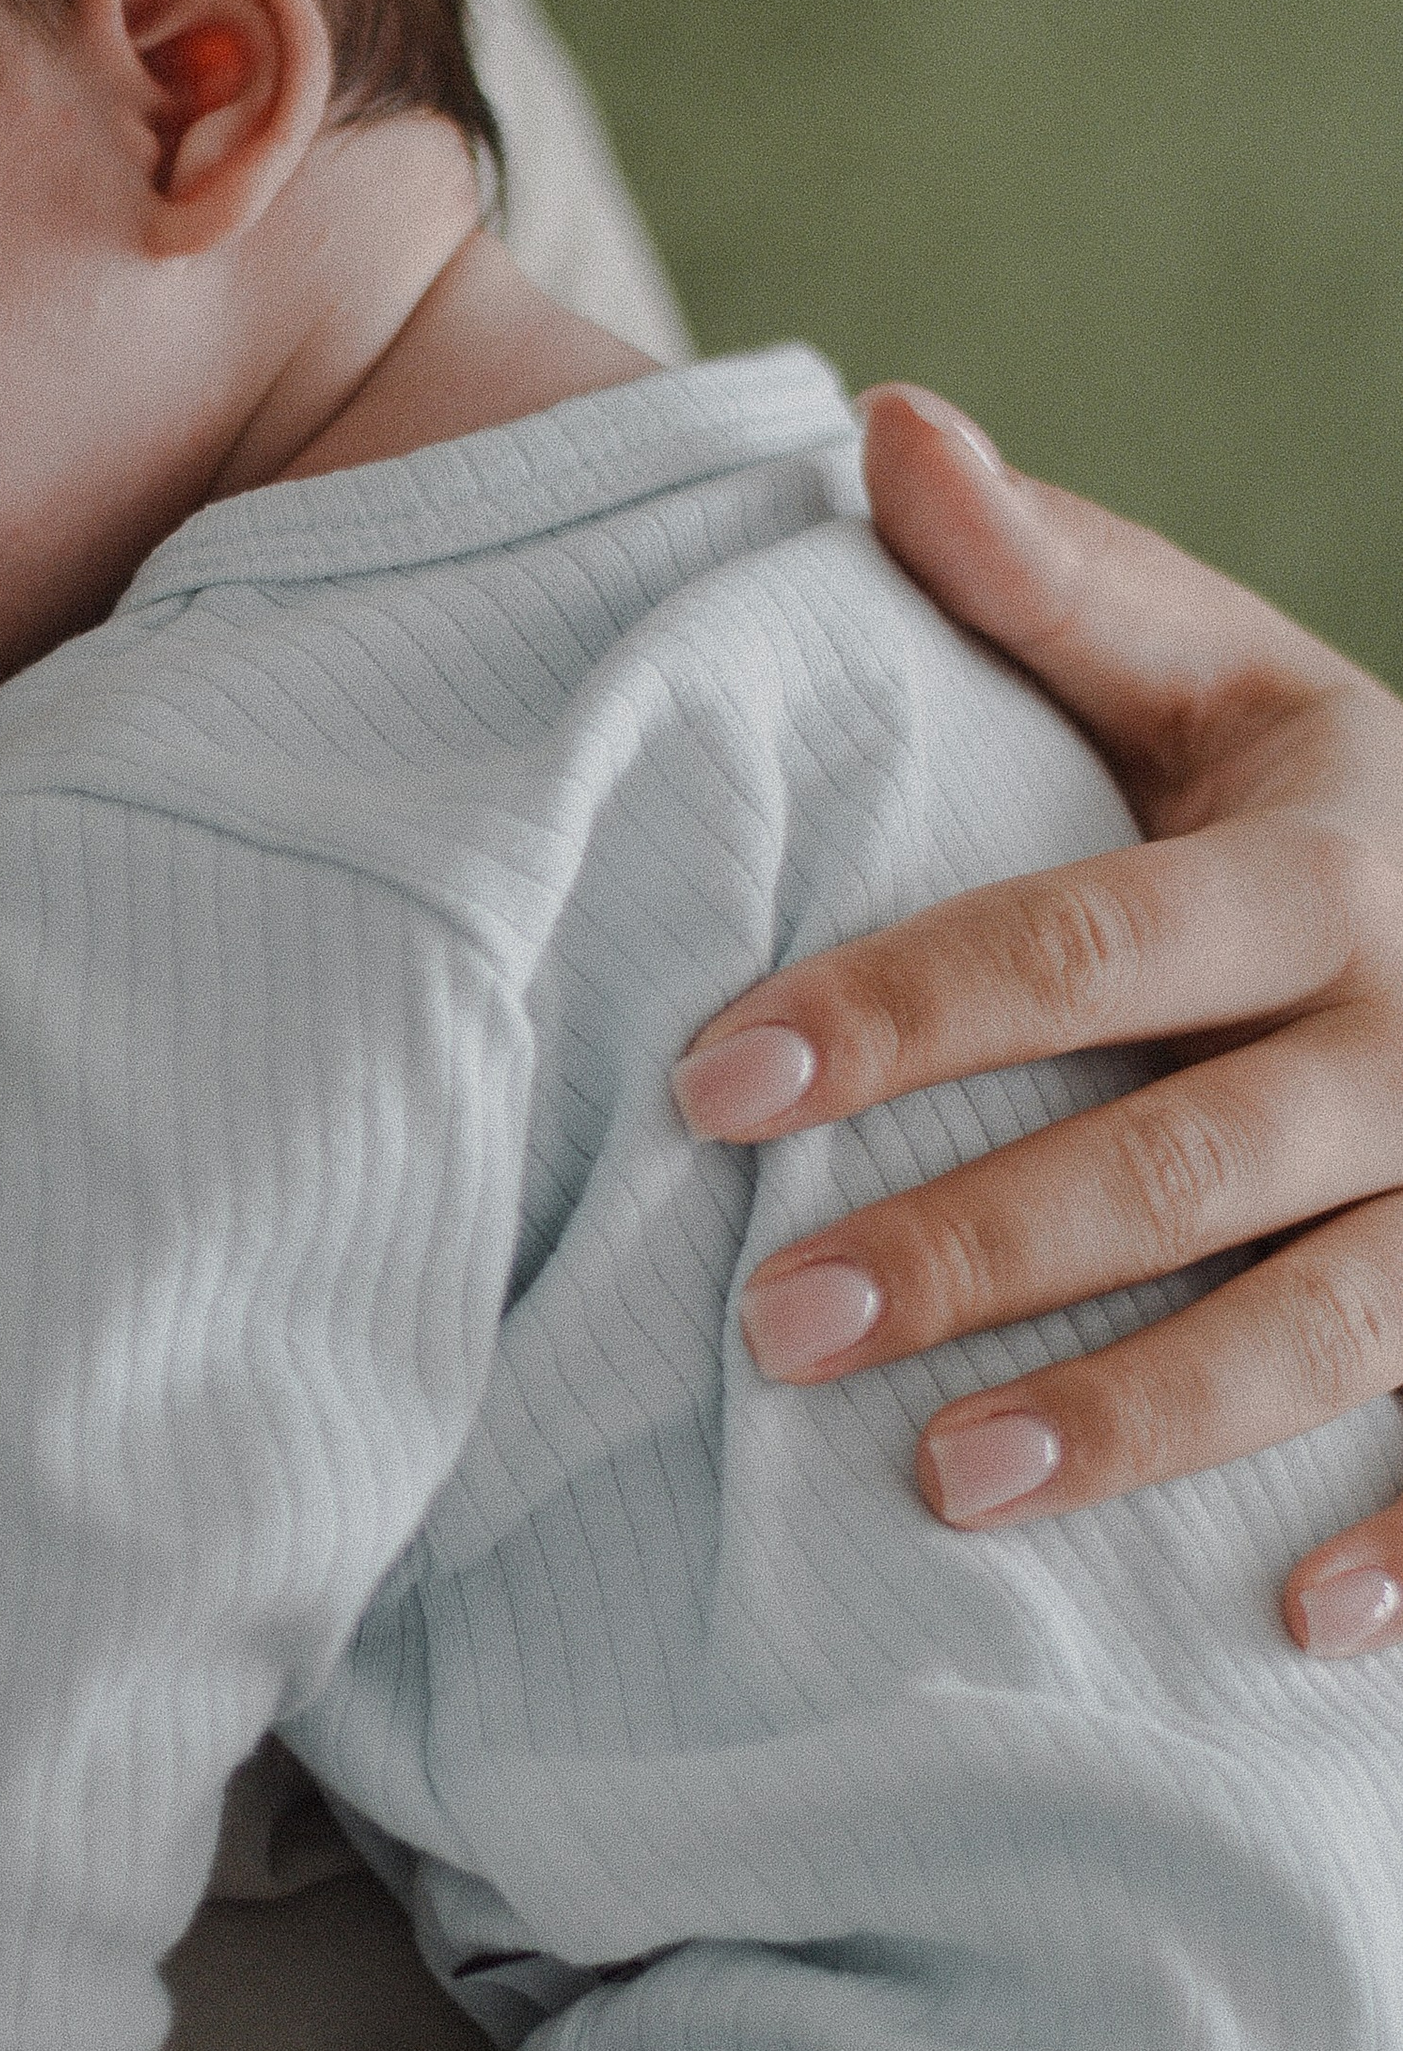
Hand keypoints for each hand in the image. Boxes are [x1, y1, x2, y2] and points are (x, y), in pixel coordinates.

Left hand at [674, 382, 1402, 1654]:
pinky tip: (1293, 1626)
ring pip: (1331, 1311)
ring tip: (949, 1488)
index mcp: (1328, 859)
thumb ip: (1060, 586)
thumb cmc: (1347, 819)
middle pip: (1188, 1149)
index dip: (895, 1013)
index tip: (711, 1088)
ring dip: (1150, 1412)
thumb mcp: (1239, 684)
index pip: (1082, 939)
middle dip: (980, 1242)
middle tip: (769, 1326)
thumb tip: (879, 424)